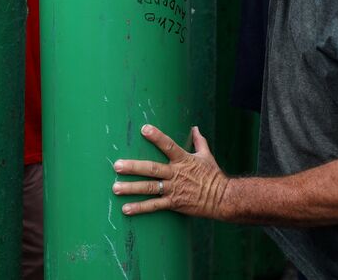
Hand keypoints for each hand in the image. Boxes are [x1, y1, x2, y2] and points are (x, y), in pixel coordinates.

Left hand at [112, 125, 228, 218]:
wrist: (222, 198)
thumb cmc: (213, 175)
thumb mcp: (206, 155)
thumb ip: (199, 141)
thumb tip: (195, 128)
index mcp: (183, 159)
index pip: (168, 145)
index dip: (157, 137)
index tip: (144, 129)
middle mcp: (176, 173)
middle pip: (152, 169)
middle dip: (134, 167)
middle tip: (117, 166)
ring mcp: (174, 189)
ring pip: (149, 188)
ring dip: (132, 188)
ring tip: (115, 188)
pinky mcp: (174, 203)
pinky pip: (154, 206)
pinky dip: (140, 208)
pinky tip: (126, 209)